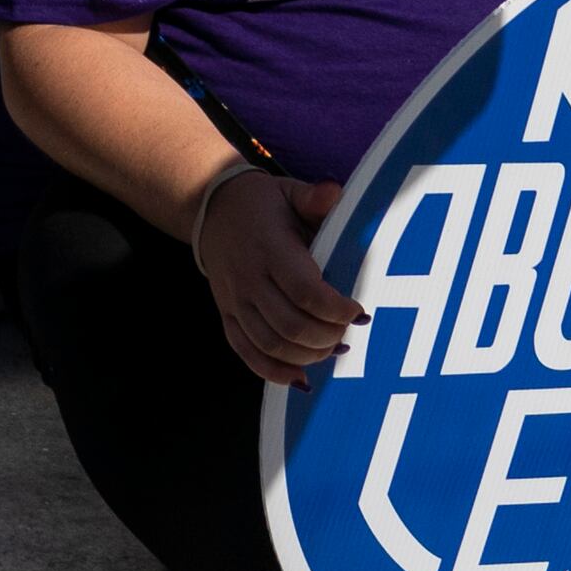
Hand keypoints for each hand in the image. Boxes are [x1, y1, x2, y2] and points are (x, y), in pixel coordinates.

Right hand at [191, 167, 360, 382]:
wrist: (211, 210)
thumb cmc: (263, 205)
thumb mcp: (289, 193)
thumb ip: (314, 198)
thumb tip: (335, 192)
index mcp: (269, 249)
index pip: (305, 291)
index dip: (337, 309)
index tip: (359, 309)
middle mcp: (248, 279)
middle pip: (291, 326)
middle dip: (329, 336)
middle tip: (350, 329)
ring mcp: (235, 301)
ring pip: (271, 345)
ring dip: (308, 356)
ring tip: (332, 347)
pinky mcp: (227, 315)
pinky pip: (247, 353)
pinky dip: (274, 372)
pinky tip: (301, 378)